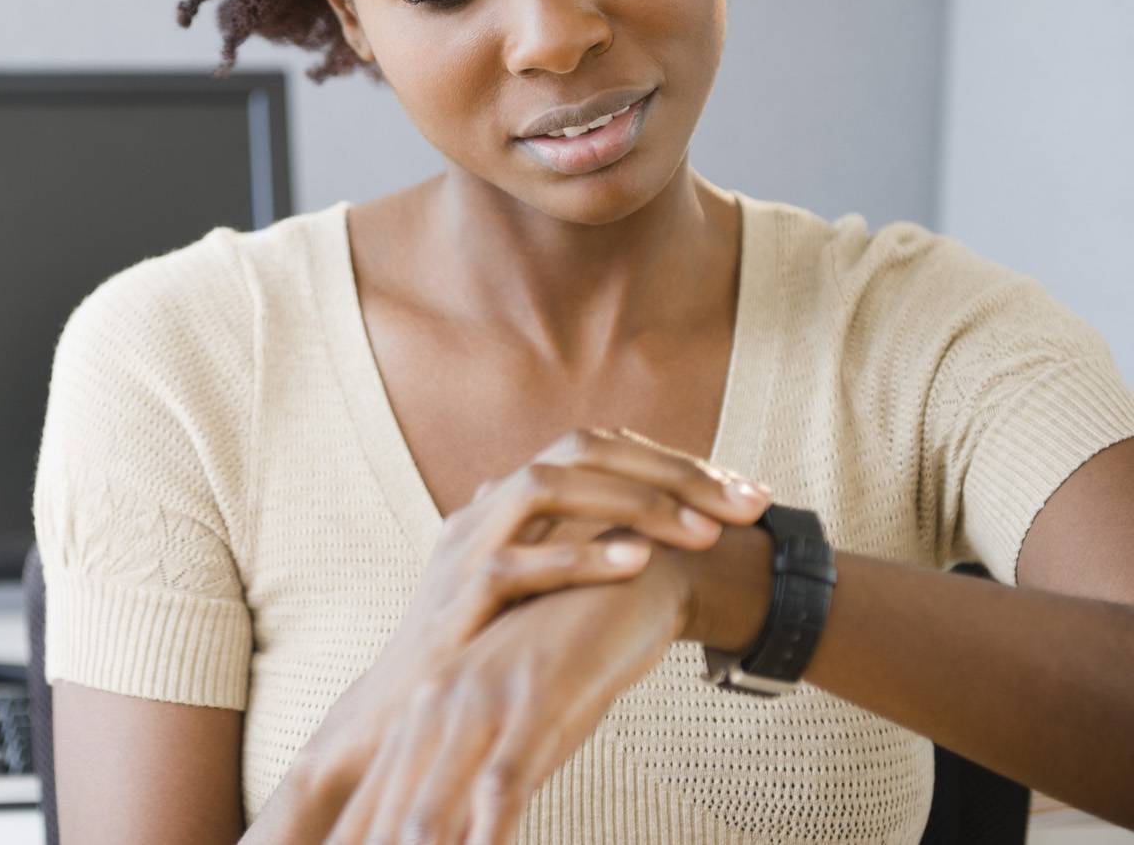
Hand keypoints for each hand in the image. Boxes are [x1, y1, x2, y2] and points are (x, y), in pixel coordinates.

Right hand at [304, 428, 769, 790]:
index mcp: (511, 497)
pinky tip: (638, 562)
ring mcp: (469, 543)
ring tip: (702, 529)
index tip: (743, 491)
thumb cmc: (484, 648)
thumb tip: (657, 534)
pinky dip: (580, 556)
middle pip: (583, 451)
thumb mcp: (535, 584)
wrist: (409, 709)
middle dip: (672, 472)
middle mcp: (489, 505)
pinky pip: (520, 562)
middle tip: (747, 502)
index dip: (673, 461)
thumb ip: (577, 548)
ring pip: (549, 487)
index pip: (598, 447)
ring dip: (633, 502)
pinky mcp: (459, 593)